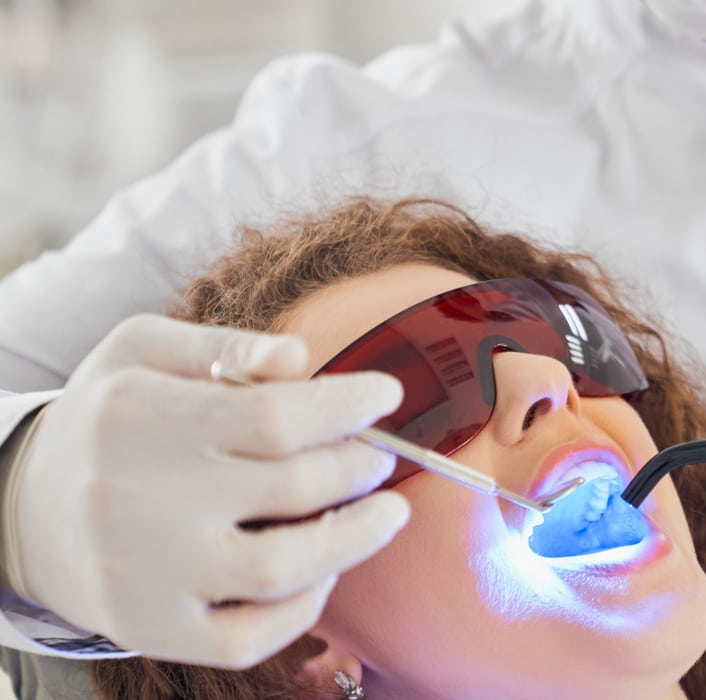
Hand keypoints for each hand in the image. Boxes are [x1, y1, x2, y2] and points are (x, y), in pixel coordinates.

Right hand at [11, 315, 409, 666]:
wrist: (23, 510)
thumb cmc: (106, 419)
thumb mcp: (141, 351)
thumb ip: (224, 348)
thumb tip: (299, 358)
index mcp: (142, 417)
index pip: (275, 417)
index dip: (347, 407)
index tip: (386, 395)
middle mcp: (140, 500)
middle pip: (290, 488)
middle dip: (358, 468)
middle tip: (378, 457)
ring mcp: (145, 574)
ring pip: (280, 569)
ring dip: (354, 539)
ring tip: (384, 513)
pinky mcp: (150, 629)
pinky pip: (246, 639)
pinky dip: (302, 609)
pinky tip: (323, 571)